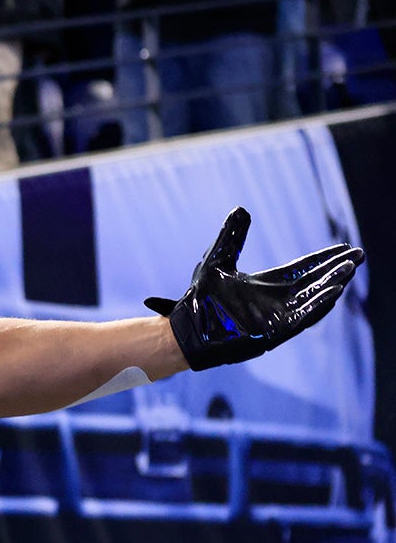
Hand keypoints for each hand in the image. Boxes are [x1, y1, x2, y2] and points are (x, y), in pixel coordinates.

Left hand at [144, 208, 360, 370]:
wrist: (184, 329)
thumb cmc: (198, 300)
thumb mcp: (217, 261)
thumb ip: (231, 237)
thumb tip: (241, 209)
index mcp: (265, 286)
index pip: (302, 269)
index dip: (323, 260)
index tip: (344, 249)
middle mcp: (275, 302)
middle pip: (313, 283)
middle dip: (335, 271)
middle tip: (358, 257)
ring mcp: (276, 318)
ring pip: (312, 300)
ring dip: (331, 285)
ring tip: (350, 270)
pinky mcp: (273, 333)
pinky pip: (302, 319)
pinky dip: (318, 306)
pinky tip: (335, 292)